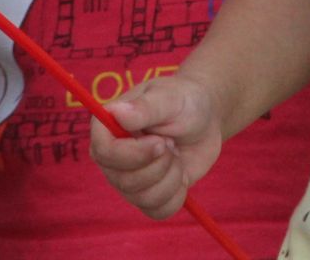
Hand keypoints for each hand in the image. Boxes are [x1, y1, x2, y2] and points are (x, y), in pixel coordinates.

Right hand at [90, 75, 222, 219]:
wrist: (204, 118)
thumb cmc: (183, 100)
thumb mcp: (168, 98)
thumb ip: (144, 107)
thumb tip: (117, 112)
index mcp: (108, 127)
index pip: (104, 152)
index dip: (133, 154)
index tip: (161, 142)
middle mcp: (112, 157)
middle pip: (123, 181)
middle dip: (159, 165)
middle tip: (172, 144)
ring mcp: (128, 178)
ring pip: (142, 199)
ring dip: (170, 177)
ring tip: (176, 154)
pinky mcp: (146, 195)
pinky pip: (157, 211)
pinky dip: (177, 195)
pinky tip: (181, 173)